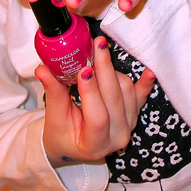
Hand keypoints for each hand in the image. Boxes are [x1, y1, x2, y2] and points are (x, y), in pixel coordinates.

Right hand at [39, 35, 156, 162]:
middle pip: (114, 99)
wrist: (75, 144)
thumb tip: (42, 68)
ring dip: (111, 71)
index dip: (92, 93)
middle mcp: (117, 137)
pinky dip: (144, 83)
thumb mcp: (54, 119)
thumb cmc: (62, 134)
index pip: (98, 118)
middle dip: (105, 69)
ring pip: (126, 91)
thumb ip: (53, 93)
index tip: (84, 69)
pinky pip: (141, 95)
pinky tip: (149, 72)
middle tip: (97, 45)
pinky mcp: (134, 113)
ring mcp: (129, 125)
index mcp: (95, 144)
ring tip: (96, 56)